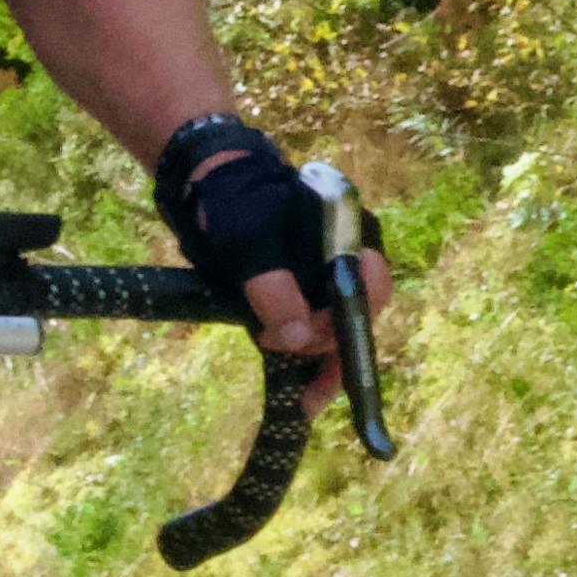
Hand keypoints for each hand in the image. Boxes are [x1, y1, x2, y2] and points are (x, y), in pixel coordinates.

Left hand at [156, 121, 392, 416]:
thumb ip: (275, 290)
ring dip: (312, 359)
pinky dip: (298, 349)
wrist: (205, 181)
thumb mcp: (250, 244)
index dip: (347, 328)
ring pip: (330, 327)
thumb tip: (298, 339)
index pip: (371, 293)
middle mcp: (344, 260)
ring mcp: (320, 275)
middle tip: (291, 372)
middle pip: (352, 318)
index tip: (312, 348)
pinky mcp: (296, 288)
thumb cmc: (235, 203)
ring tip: (296, 395)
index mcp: (348, 239)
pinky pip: (307, 324)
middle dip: (326, 352)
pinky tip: (287, 378)